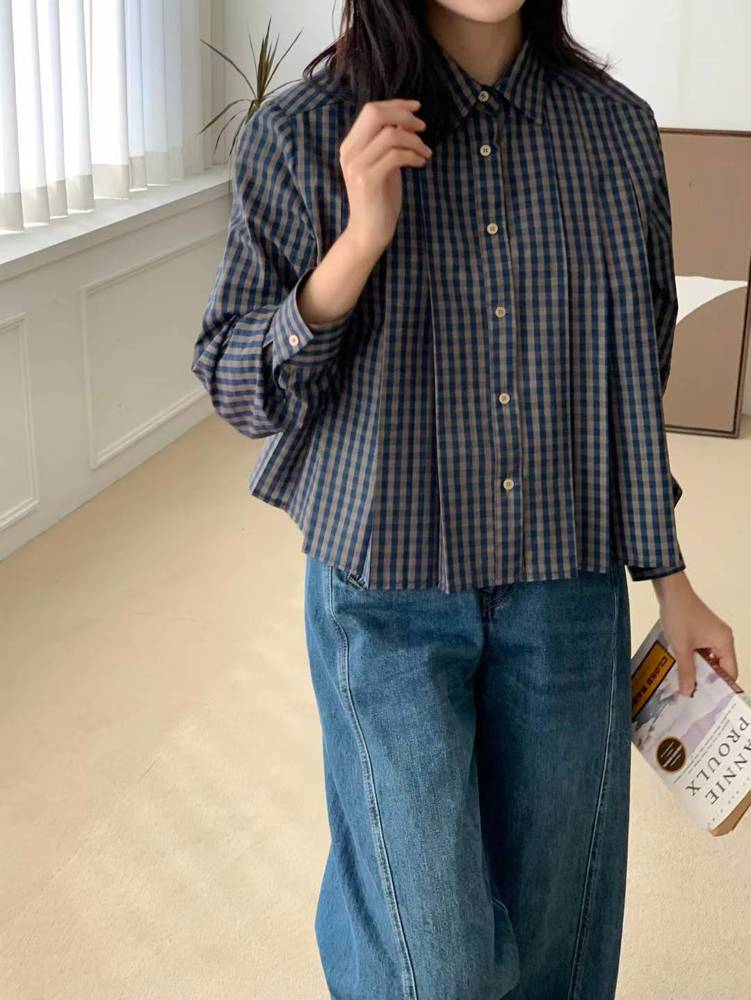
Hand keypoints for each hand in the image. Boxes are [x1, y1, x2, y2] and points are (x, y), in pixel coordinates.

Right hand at [339, 98, 432, 255]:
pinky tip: (421, 163)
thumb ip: (387, 144)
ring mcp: (357, 166)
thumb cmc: (378, 200)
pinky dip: (413, 156)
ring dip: (414, 140)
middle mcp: (349, 152)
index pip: (371, 110)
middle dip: (404, 116)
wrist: (367, 233)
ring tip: (425, 152)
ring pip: (390, 135)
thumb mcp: (382, 165)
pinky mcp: (368, 180)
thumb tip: (406, 121)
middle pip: (376, 114)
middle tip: (422, 127)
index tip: (416, 108)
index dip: (396, 105)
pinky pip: (396, 155)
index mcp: (350, 146)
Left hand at [652, 572, 737, 695]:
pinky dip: (694, 658)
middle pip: (720, 666)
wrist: (671, 589)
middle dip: (706, 679)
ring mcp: (713, 633)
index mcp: (724, 642)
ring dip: (698, 668)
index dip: (719, 687)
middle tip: (692, 695)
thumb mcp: (681, 646)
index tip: (706, 699)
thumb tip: (688, 692)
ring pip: (709, 658)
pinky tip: (681, 666)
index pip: (730, 672)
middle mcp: (723, 638)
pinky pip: (702, 649)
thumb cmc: (679, 615)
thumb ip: (686, 670)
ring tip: (685, 684)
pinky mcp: (703, 629)